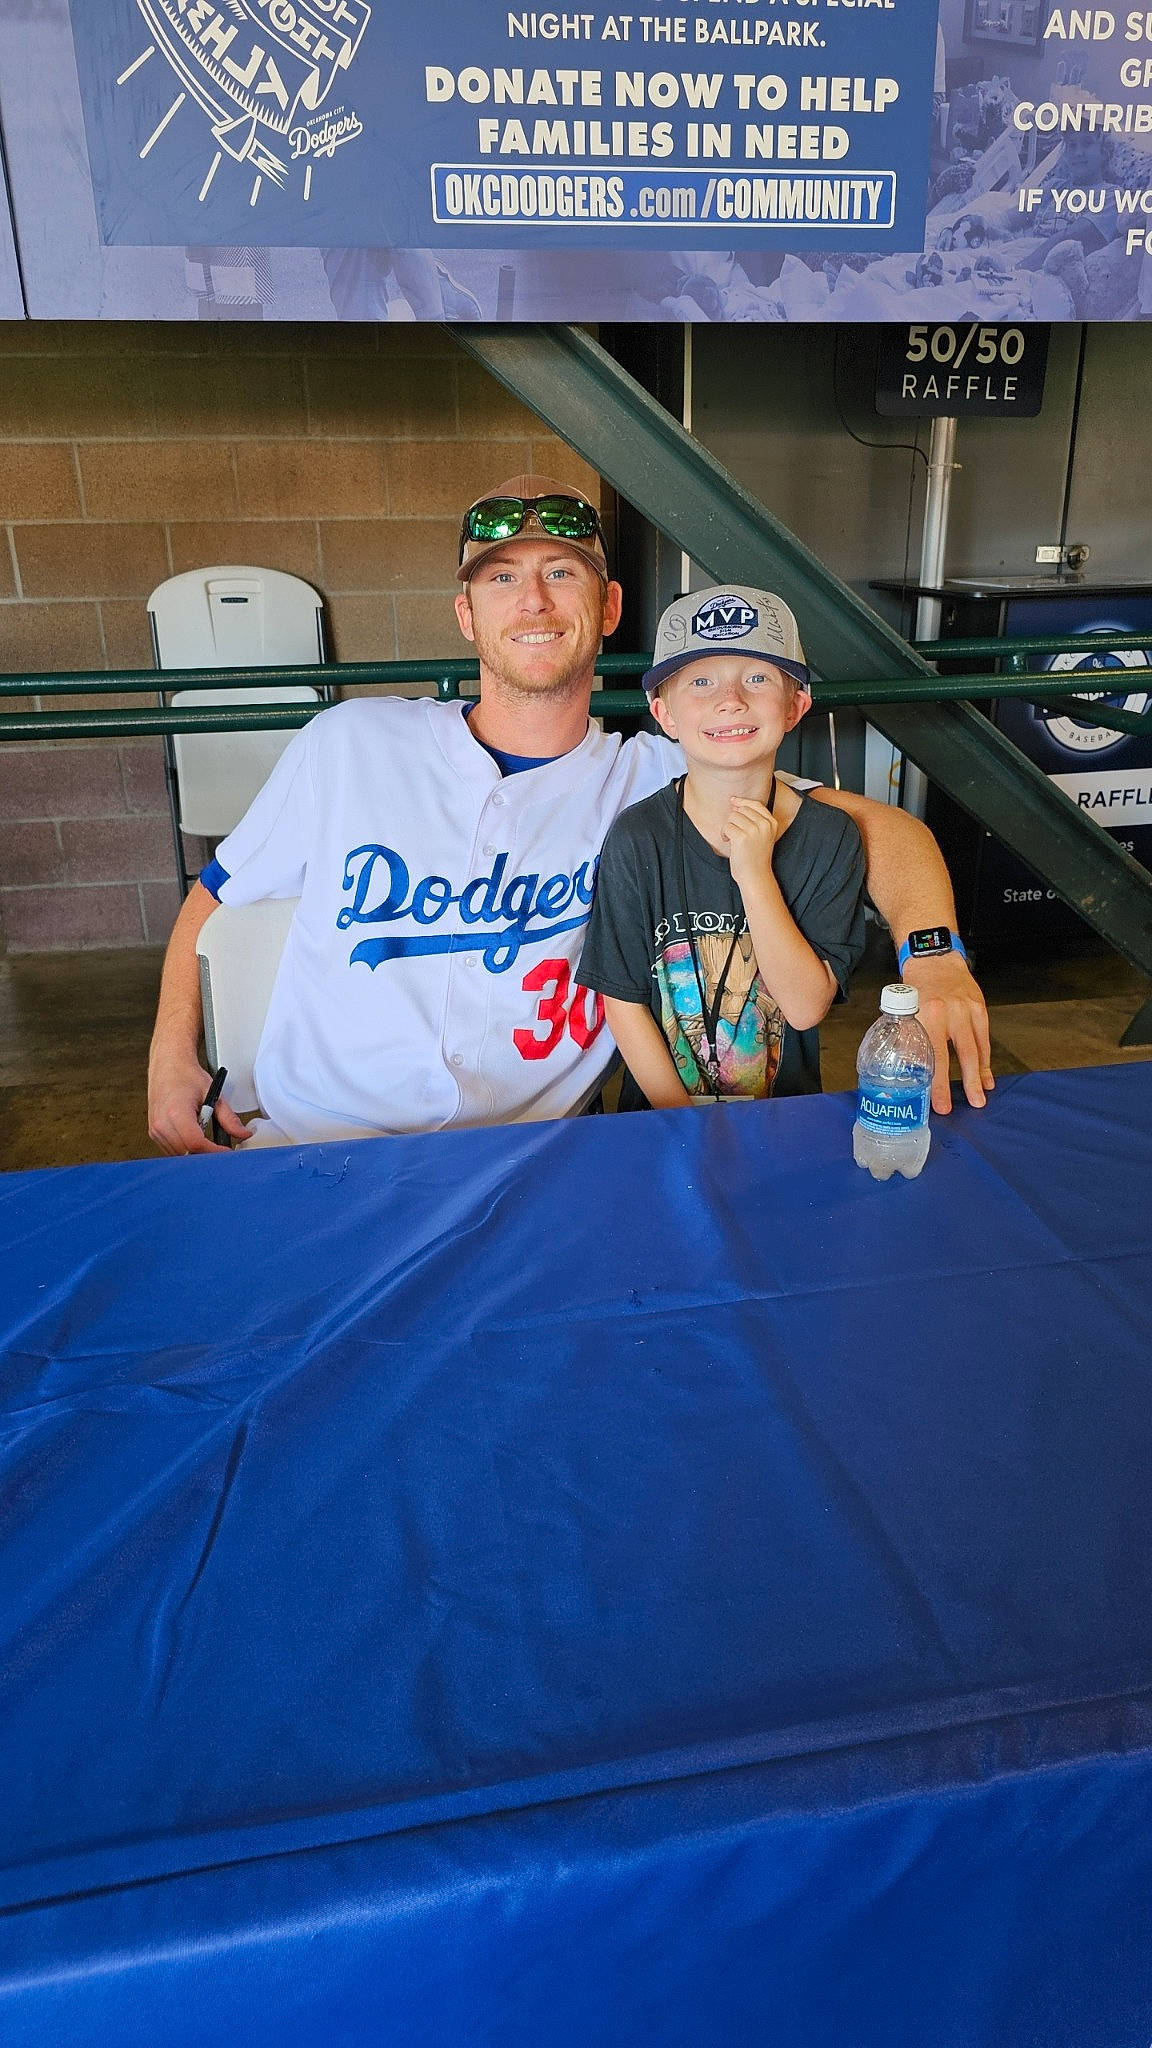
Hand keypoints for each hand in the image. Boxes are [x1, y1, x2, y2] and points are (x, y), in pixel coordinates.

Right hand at [148, 1050, 249, 1155]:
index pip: (196, 1143)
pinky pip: (171, 1151)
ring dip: (196, 1153)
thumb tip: (242, 1133)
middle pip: (187, 1153)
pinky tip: (196, 1139)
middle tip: (222, 1150)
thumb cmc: (185, 1075)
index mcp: (176, 1112)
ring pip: (178, 1156)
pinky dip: (186, 1149)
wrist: (168, 1064)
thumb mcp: (212, 1093)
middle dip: (207, 1155)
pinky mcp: (154, 1132)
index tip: (227, 1151)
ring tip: (209, 1141)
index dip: (214, 1151)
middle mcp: (161, 1123)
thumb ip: (229, 1118)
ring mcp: (155, 1129)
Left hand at [722, 797, 778, 894]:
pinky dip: (724, 834)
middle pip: (741, 809)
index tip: (733, 801)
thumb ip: (753, 819)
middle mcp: (764, 824)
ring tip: (733, 839)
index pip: (755, 804)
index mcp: (772, 823)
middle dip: (734, 819)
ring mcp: (754, 830)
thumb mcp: (762, 835)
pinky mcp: (742, 837)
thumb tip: (735, 803)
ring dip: (729, 827)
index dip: (742, 801)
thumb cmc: (756, 857)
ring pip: (732, 817)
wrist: (755, 875)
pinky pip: (727, 826)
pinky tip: (728, 842)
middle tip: (735, 833)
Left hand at [902, 953, 994, 1113]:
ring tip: (982, 1096)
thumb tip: (905, 1075)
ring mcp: (968, 1010)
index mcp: (928, 1015)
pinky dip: (986, 1059)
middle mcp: (951, 1013)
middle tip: (973, 1105)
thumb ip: (906, 1040)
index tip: (941, 1106)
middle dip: (968, 1083)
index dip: (939, 1084)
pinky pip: (985, 1039)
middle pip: (963, 1055)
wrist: (934, 960)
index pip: (935, 1057)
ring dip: (981, 1075)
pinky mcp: (980, 1008)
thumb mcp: (904, 1013)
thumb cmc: (915, 988)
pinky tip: (986, 1075)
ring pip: (978, 1049)